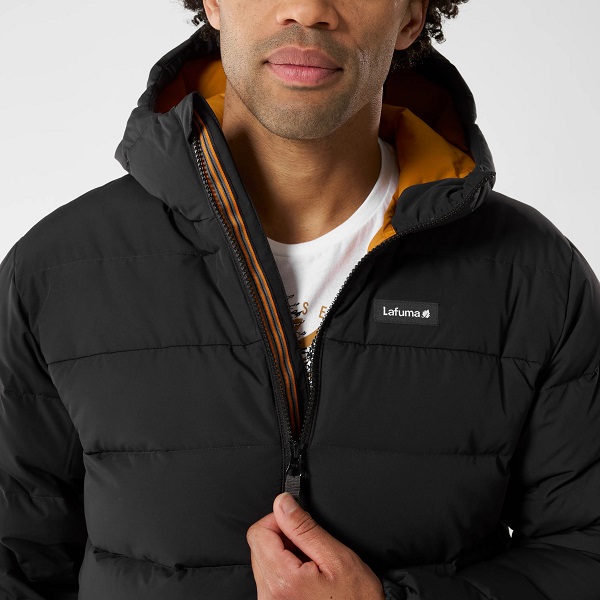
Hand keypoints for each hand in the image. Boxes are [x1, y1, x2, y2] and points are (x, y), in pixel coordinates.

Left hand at [247, 492, 385, 599]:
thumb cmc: (356, 599)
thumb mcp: (337, 558)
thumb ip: (305, 528)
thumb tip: (283, 504)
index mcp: (283, 581)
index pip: (258, 533)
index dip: (279, 520)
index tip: (297, 522)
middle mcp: (269, 596)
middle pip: (259, 546)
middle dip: (283, 537)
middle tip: (310, 546)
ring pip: (263, 560)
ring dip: (285, 554)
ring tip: (311, 563)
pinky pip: (269, 577)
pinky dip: (286, 569)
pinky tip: (307, 575)